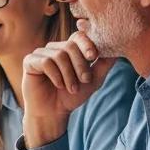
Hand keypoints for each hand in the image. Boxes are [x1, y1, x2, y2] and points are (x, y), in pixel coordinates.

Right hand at [21, 32, 116, 147]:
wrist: (54, 112)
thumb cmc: (72, 95)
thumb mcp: (93, 79)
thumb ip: (104, 64)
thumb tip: (119, 49)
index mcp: (69, 49)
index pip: (79, 36)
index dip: (87, 44)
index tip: (93, 56)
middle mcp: (54, 48)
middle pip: (70, 46)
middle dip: (80, 65)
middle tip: (84, 81)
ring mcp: (41, 53)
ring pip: (59, 55)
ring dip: (68, 75)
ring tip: (70, 88)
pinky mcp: (30, 61)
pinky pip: (46, 62)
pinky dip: (55, 75)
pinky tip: (57, 85)